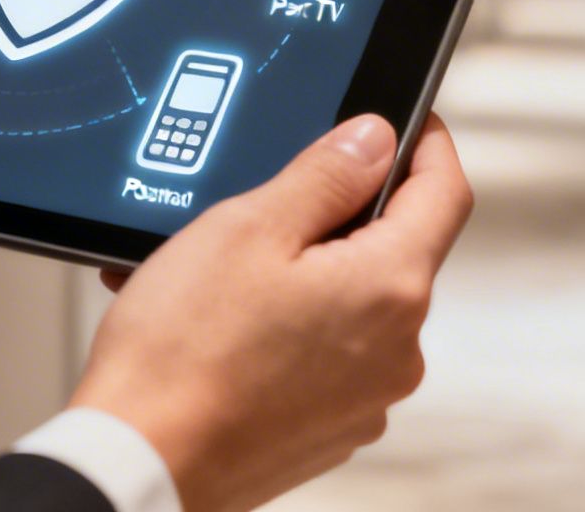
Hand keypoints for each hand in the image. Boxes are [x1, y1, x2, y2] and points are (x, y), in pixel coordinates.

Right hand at [71, 114, 471, 511]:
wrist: (139, 462)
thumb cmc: (182, 353)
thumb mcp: (248, 228)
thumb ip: (325, 176)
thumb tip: (374, 139)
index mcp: (390, 288)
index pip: (445, 192)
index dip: (425, 143)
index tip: (401, 121)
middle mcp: (397, 351)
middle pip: (392, 250)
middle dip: (337, 217)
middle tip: (266, 200)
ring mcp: (366, 399)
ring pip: (351, 304)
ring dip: (302, 275)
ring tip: (217, 272)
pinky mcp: (328, 430)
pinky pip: (324, 355)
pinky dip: (285, 328)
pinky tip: (220, 323)